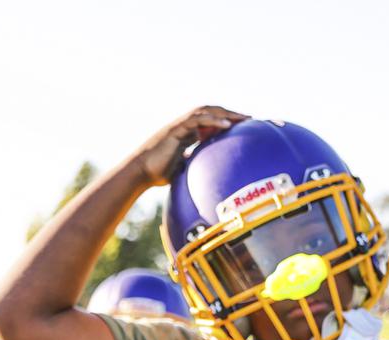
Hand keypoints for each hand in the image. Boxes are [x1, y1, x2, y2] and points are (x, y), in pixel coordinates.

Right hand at [127, 105, 249, 186]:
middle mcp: (184, 126)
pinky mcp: (176, 129)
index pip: (209, 122)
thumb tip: (205, 179)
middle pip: (211, 113)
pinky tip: (227, 124)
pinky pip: (197, 120)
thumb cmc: (157, 174)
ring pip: (206, 112)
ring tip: (242, 118)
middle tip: (249, 119)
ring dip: (225, 113)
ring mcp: (180, 126)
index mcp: (186, 134)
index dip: (225, 122)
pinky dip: (213, 120)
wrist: (140, 172)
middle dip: (230, 113)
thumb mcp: (180, 170)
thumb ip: (192, 168)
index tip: (241, 127)